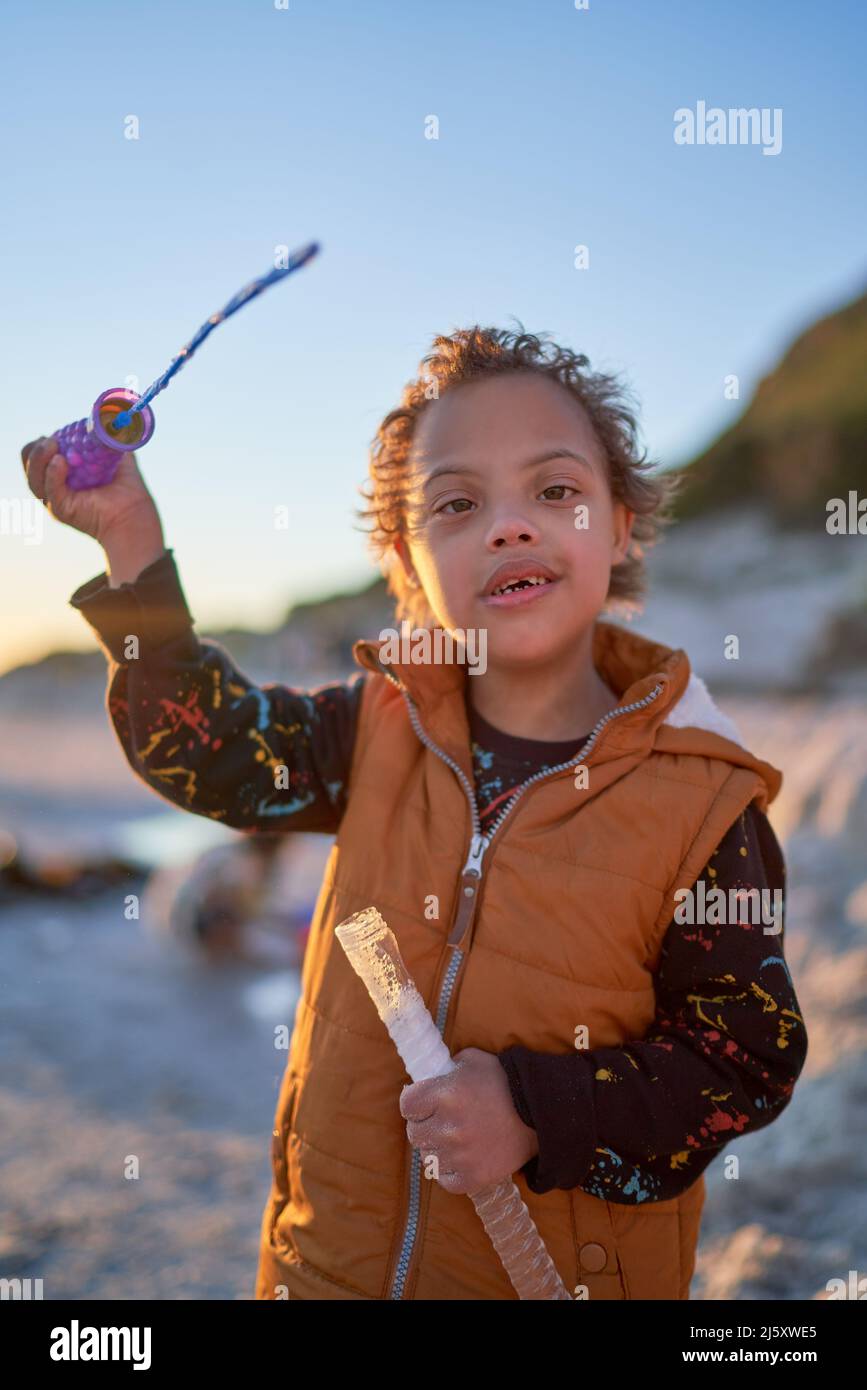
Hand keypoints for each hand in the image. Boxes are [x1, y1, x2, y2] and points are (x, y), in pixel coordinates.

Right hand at [21, 435, 161, 547]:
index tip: (58, 434)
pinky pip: (50, 491)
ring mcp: (56, 500)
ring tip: (54, 445)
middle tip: (53, 440)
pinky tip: (60, 462)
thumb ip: (108, 438)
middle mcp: (54, 488)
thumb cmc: (127, 489)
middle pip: (29, 465)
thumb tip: (108, 419)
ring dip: (39, 458)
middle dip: (36, 450)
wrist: (136, 513)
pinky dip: (52, 474)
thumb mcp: (115, 456)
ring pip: (34, 479)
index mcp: (62, 474)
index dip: (42, 444)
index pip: (37, 456)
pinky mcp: (62, 511)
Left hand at [399, 1046, 538, 1195]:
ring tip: (454, 1140)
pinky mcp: (474, 1177)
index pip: (407, 1105)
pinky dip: (450, 1172)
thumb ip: (445, 1069)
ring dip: (438, 1148)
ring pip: (428, 1158)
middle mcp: (448, 1127)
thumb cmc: (504, 1081)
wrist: (541, 1111)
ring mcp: (460, 1155)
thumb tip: (428, 1080)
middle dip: (424, 1125)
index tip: (422, 1104)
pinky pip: (445, 1180)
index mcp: (444, 1094)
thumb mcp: (471, 1061)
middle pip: (414, 1134)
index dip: (414, 1103)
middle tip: (440, 1122)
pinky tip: (461, 1159)